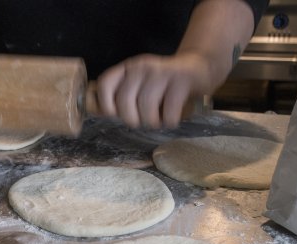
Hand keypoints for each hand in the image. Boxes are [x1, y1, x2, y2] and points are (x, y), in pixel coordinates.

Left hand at [96, 52, 212, 128]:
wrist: (199, 68)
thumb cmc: (162, 85)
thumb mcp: (139, 86)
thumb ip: (119, 96)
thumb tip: (96, 111)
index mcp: (128, 69)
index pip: (105, 83)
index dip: (105, 103)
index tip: (114, 114)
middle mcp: (142, 67)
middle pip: (125, 100)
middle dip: (132, 118)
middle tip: (141, 120)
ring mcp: (162, 72)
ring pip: (146, 107)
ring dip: (151, 122)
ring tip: (157, 120)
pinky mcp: (182, 80)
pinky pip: (169, 111)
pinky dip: (169, 121)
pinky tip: (171, 118)